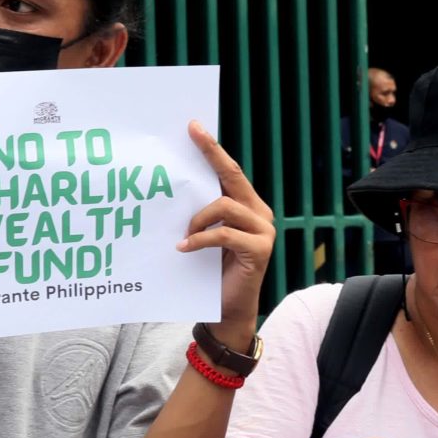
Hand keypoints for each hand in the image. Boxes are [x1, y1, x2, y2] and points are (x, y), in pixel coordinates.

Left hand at [176, 123, 273, 350]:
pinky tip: (185, 248)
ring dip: (197, 219)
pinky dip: (201, 239)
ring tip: (183, 237)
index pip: (229, 171)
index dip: (212, 148)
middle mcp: (259, 212)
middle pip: (233, 176)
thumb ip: (200, 213)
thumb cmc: (211, 273)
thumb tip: (173, 188)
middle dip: (212, 154)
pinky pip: (224, 233)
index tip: (194, 127)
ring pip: (224, 205)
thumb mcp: (203, 236)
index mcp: (246, 206)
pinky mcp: (259, 249)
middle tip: (192, 135)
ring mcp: (263, 230)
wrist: (227, 311)